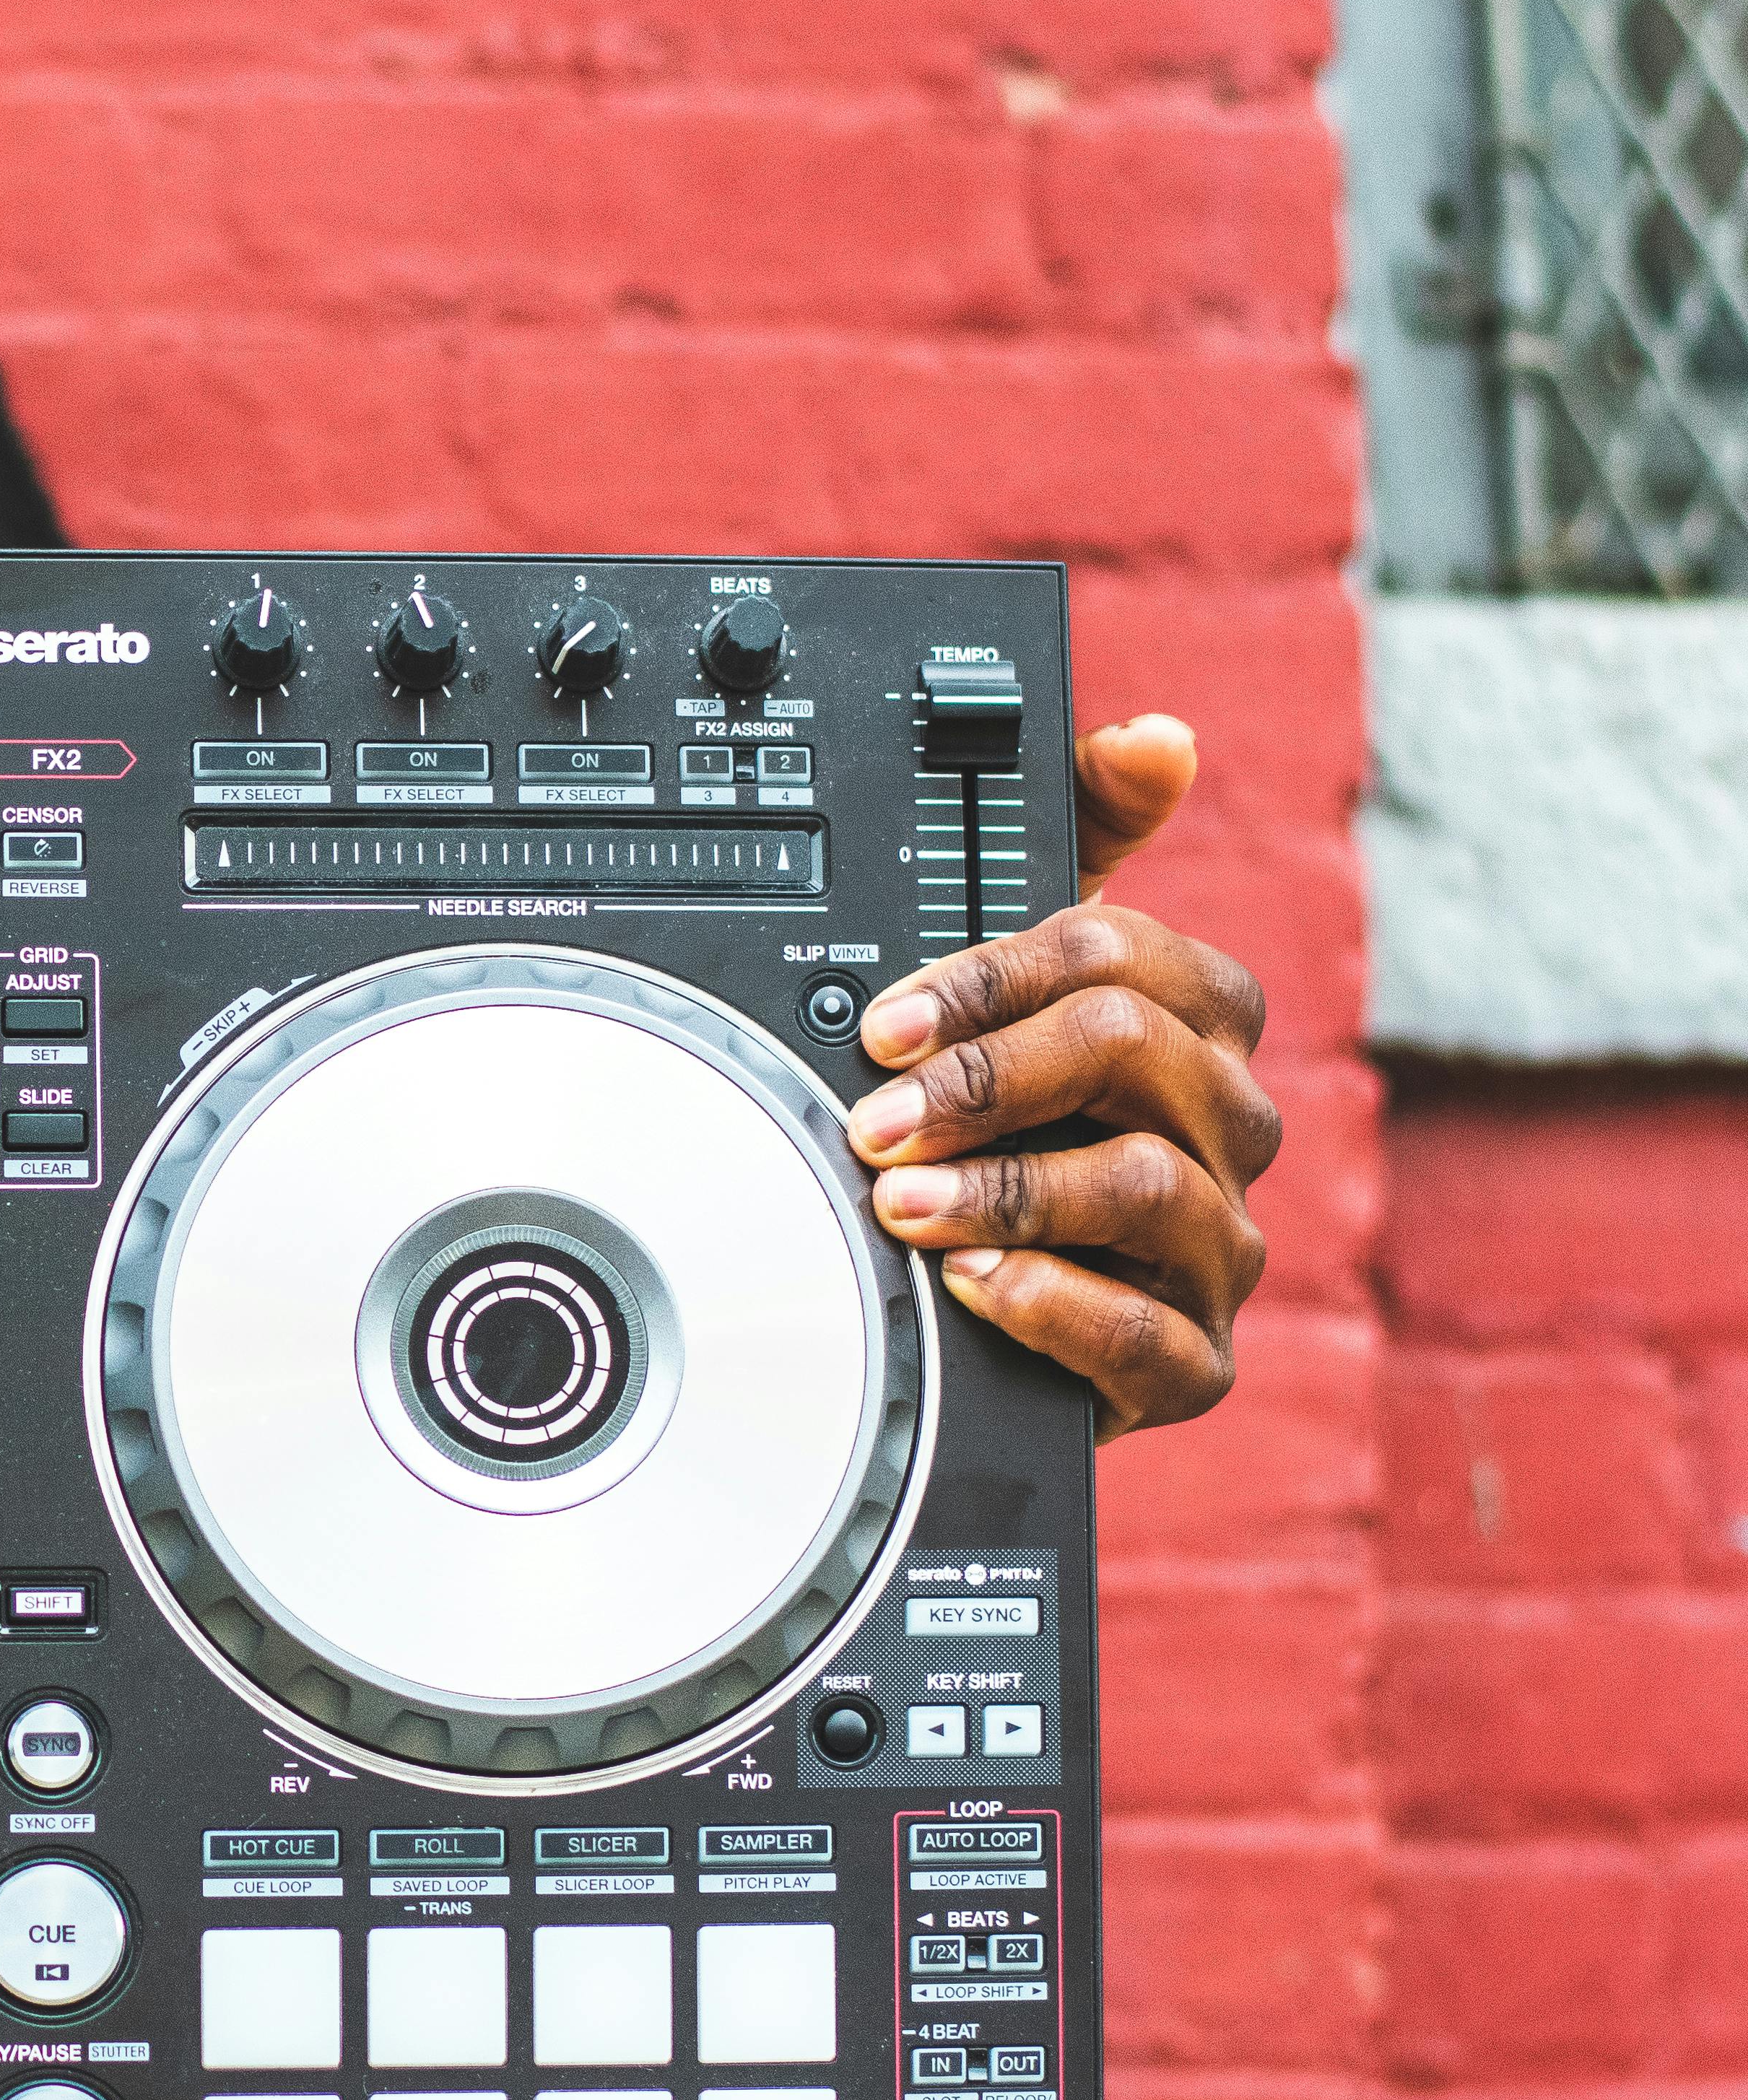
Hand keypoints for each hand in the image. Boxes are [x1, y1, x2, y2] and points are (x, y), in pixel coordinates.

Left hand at [843, 715, 1277, 1438]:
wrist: (1007, 1307)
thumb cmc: (1017, 1130)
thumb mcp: (1020, 987)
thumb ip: (1080, 844)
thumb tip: (1157, 738)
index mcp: (1197, 1021)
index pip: (1115, 956)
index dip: (987, 983)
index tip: (884, 1024)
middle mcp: (1227, 1123)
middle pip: (1132, 1051)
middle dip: (985, 1081)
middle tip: (873, 1118)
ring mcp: (1221, 1246)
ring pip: (1144, 1185)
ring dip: (1006, 1188)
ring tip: (900, 1203)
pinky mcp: (1194, 1361)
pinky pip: (1144, 1333)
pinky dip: (1049, 1302)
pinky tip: (971, 1285)